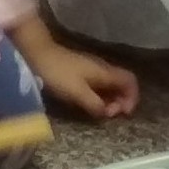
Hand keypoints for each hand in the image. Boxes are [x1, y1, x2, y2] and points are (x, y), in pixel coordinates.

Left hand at [13, 18, 138, 118]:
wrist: (36, 54)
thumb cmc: (57, 73)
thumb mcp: (77, 92)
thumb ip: (94, 104)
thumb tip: (106, 113)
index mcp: (105, 72)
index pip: (130, 81)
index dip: (133, 98)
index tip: (124, 113)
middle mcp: (102, 69)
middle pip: (122, 85)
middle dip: (121, 102)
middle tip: (109, 115)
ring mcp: (91, 70)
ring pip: (110, 86)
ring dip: (110, 101)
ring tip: (100, 113)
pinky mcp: (80, 73)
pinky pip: (98, 86)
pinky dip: (99, 97)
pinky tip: (90, 105)